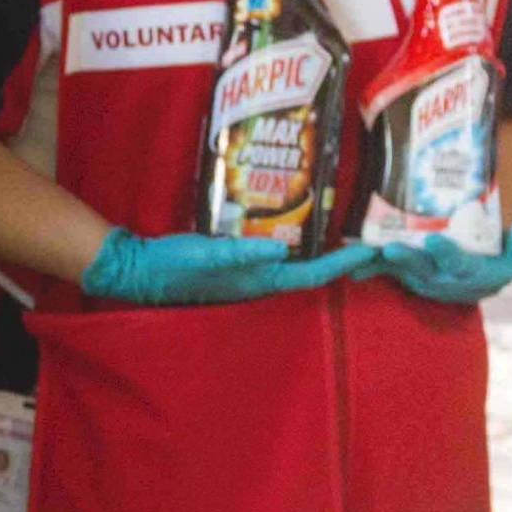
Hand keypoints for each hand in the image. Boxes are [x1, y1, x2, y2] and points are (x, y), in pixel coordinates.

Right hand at [80, 227, 380, 307]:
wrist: (140, 270)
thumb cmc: (173, 264)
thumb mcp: (206, 254)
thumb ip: (240, 251)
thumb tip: (279, 248)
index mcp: (257, 280)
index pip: (311, 274)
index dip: (342, 263)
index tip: (371, 249)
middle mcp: (259, 281)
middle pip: (310, 273)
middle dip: (340, 261)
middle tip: (368, 241)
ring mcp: (248, 275)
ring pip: (296, 266)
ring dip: (321, 254)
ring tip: (343, 234)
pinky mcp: (236, 266)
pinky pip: (277, 258)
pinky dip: (296, 246)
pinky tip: (297, 231)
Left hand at [370, 207, 511, 304]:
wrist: (477, 283)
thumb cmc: (499, 262)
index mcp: (471, 272)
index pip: (459, 263)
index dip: (447, 253)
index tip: (434, 240)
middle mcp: (441, 279)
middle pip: (423, 269)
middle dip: (407, 259)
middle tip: (392, 248)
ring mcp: (419, 278)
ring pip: (398, 270)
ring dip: (380, 262)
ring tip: (363, 251)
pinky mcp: (403, 275)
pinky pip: (381, 270)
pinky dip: (365, 266)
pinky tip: (346, 261)